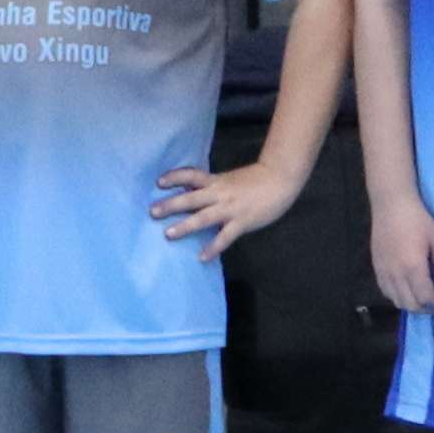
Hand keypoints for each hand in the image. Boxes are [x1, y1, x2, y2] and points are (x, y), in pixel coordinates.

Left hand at [153, 158, 306, 258]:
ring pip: (203, 217)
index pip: (191, 175)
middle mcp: (219, 193)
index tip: (159, 182)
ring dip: (185, 226)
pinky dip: (213, 247)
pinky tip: (202, 257)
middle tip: (153, 212)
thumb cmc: (257, 179)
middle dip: (171, 205)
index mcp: (216, 181)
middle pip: (191, 198)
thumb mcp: (231, 179)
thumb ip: (214, 186)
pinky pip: (224, 237)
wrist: (280, 179)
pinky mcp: (241, 222)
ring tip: (168, 234)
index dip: (175, 177)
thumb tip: (195, 192)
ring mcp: (230, 208)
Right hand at [372, 197, 433, 314]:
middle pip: (411, 305)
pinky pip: (387, 292)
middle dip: (428, 308)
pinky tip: (409, 289)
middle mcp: (396, 274)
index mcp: (413, 267)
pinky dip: (399, 297)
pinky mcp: (377, 269)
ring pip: (397, 302)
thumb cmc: (418, 220)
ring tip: (426, 296)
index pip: (425, 298)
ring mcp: (383, 273)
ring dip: (413, 304)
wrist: (391, 205)